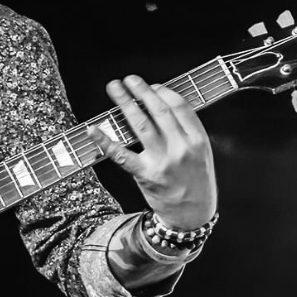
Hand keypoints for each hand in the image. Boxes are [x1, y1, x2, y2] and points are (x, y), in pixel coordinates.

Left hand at [88, 75, 217, 229]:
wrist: (192, 217)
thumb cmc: (196, 182)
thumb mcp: (202, 153)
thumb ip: (187, 130)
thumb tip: (162, 103)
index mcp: (197, 140)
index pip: (179, 106)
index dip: (163, 92)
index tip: (152, 85)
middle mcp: (181, 148)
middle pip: (158, 110)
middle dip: (141, 90)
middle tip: (129, 79)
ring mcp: (162, 161)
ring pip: (140, 125)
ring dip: (125, 103)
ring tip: (115, 88)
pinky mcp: (144, 175)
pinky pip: (121, 155)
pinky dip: (105, 141)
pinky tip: (94, 129)